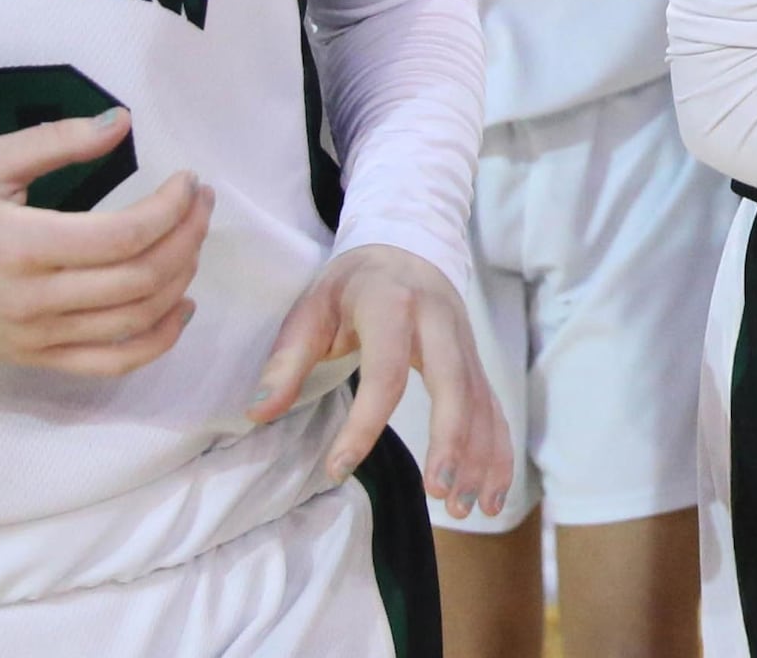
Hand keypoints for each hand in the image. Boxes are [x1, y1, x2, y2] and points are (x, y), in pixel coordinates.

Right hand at [0, 109, 211, 373]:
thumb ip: (57, 142)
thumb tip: (122, 122)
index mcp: (23, 246)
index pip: (125, 235)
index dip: (173, 207)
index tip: (190, 181)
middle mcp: (37, 300)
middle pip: (142, 279)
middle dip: (189, 237)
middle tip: (202, 203)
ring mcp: (39, 338)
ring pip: (136, 321)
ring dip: (181, 280)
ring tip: (192, 240)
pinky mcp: (37, 360)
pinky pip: (112, 363)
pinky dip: (158, 340)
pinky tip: (181, 306)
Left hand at [246, 244, 509, 518]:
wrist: (406, 247)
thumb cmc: (350, 285)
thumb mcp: (311, 309)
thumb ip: (287, 360)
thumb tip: (258, 413)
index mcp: (391, 306)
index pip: (384, 370)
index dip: (364, 423)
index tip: (337, 470)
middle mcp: (438, 323)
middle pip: (455, 384)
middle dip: (452, 440)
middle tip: (438, 492)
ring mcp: (464, 342)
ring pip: (482, 401)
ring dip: (480, 456)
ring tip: (466, 508)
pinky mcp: (476, 361)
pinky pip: (494, 408)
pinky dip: (497, 451)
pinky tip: (491, 494)